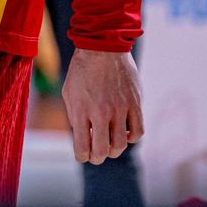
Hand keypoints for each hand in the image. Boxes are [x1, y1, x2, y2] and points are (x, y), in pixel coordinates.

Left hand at [63, 48, 143, 164]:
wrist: (102, 48)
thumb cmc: (82, 71)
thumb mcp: (69, 93)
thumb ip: (75, 116)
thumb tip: (83, 137)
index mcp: (81, 111)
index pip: (82, 147)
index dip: (82, 157)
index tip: (83, 156)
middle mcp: (100, 113)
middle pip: (102, 151)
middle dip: (98, 158)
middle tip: (97, 156)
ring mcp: (119, 109)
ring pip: (121, 145)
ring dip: (114, 150)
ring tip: (110, 145)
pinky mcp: (135, 104)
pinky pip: (138, 131)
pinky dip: (132, 137)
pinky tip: (125, 132)